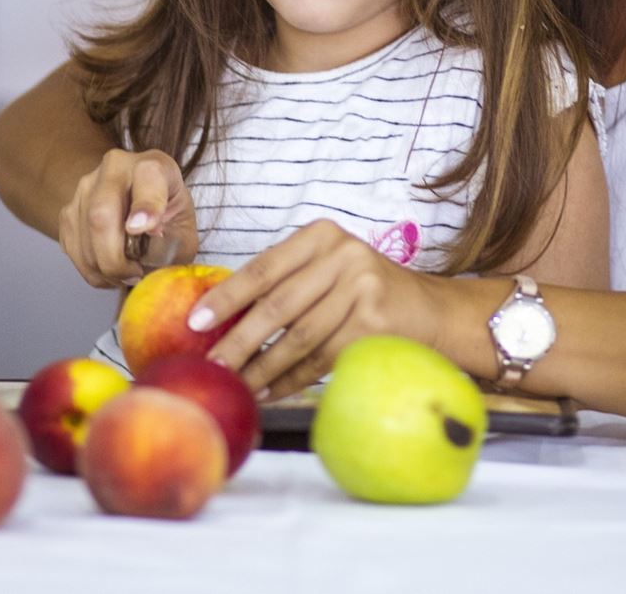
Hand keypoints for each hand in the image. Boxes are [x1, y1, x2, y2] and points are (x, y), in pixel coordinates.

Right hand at [56, 148, 197, 287]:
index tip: (144, 229)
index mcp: (154, 165)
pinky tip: (109, 271)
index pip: (148, 177)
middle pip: (102, 213)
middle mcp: (115, 168)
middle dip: (115, 257)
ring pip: (84, 236)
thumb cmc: (166, 217)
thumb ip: (174, 239)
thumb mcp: (184, 229)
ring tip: (126, 274)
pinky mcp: (68, 210)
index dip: (146, 205)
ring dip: (104, 268)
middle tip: (134, 274)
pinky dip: (92, 270)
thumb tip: (150, 240)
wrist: (138, 203)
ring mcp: (86, 187)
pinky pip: (73, 249)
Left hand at [195, 220, 444, 399]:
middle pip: (277, 306)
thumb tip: (219, 320)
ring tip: (237, 386)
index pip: (263, 268)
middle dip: (238, 342)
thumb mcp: (327, 270)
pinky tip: (270, 390)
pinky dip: (291, 379)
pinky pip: (321, 358)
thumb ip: (284, 284)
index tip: (196, 322)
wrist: (429, 310)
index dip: (227, 297)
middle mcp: (343, 255)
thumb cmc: (363, 291)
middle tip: (211, 367)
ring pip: (298, 338)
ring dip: (262, 368)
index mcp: (321, 235)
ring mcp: (362, 288)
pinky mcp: (374, 322)